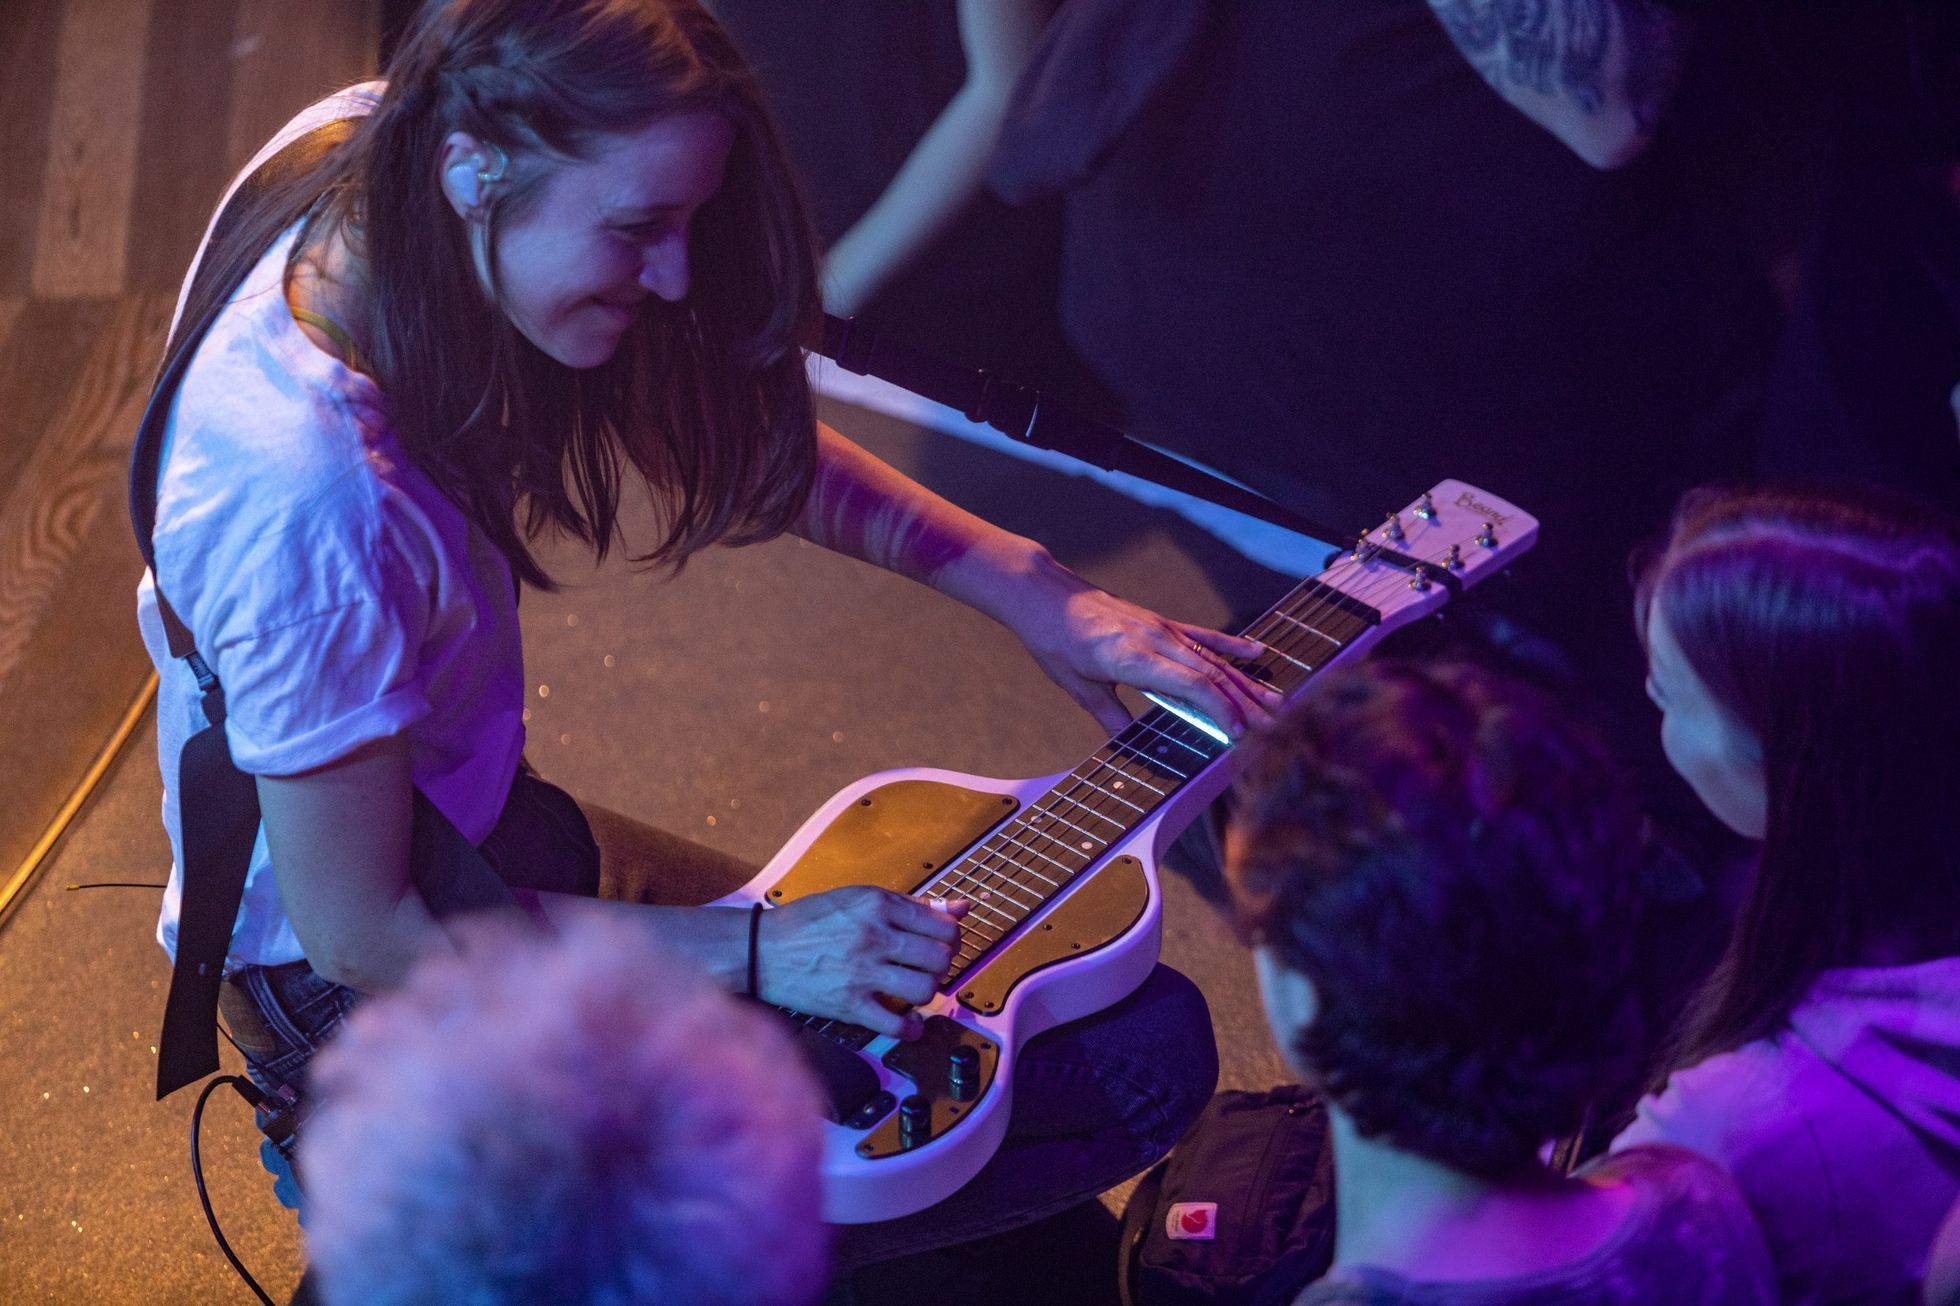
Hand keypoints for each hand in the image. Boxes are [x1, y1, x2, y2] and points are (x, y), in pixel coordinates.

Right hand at [756, 887, 970, 1038]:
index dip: (951, 937)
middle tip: (930, 966)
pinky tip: (910, 1023)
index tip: (943, 943)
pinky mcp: (850, 1005)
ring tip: (916, 988)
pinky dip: (912, 1029)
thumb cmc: (809, 921)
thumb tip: (961, 907)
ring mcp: (863, 973)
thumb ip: (911, 904)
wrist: (762, 950)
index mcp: (878, 905)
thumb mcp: (858, 898)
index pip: (942, 925)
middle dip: (943, 964)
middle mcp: (874, 937)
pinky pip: (897, 1025)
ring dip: (928, 992)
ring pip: (926, 989)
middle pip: (940, 958)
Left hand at [1001, 556, 1282, 737]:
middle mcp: (1155, 640)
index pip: (1192, 684)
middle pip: (1212, 675)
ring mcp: (1161, 629)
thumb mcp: (1078, 687)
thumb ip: (1111, 717)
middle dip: (1245, 704)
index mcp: (1134, 657)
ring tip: (1276, 703)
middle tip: (1274, 728)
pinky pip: (1202, 637)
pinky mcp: (1160, 623)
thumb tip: (1132, 746)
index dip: (1220, 709)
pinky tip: (1258, 654)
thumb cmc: (1055, 641)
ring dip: (1246, 683)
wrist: (1045, 595)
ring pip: (1213, 659)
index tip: (1238, 733)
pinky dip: (1232, 646)